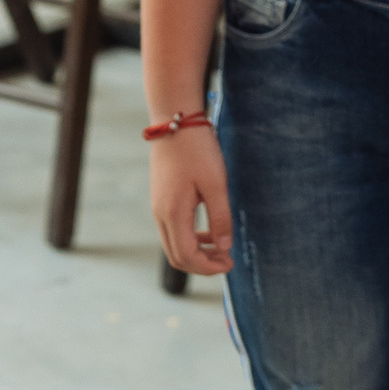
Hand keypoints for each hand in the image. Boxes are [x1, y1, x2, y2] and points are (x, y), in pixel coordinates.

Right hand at [150, 126, 233, 276]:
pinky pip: (173, 230)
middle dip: (202, 265)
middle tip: (227, 260)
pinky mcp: (161, 199)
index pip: (187, 257)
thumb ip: (220, 218)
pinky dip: (190, 238)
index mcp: (173, 214)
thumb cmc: (197, 150)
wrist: (175, 121)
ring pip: (174, 244)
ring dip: (197, 252)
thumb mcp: (216, 184)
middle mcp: (160, 215)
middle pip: (177, 256)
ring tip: (221, 248)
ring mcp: (158, 207)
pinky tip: (209, 232)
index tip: (230, 264)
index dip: (208, 267)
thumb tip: (224, 247)